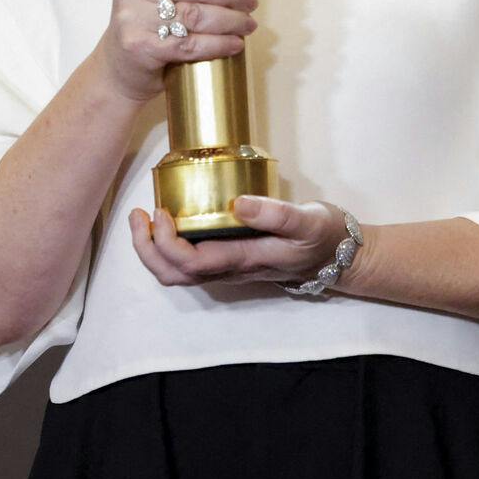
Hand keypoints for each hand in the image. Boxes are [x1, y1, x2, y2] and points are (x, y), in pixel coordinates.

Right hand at [92, 0, 258, 107]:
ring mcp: (133, 14)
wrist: (120, 62)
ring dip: (231, 21)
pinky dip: (218, 44)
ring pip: (196, 15)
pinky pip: (189, 43)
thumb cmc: (151, 14)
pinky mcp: (140, 45)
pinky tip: (234, 43)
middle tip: (250, 1)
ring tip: (248, 24)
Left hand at [129, 195, 346, 288]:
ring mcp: (229, 270)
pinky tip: (170, 223)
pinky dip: (168, 249)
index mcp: (243, 261)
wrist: (341, 257)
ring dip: (153, 251)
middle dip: (147, 249)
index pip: (190, 263)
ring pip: (177, 275)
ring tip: (144, 219)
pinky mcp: (231, 262)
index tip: (160, 211)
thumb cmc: (324, 236)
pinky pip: (188, 266)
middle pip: (174, 276)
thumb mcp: (307, 220)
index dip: (166, 242)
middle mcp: (230, 271)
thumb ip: (275, 213)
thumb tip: (237, 203)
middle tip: (137, 214)